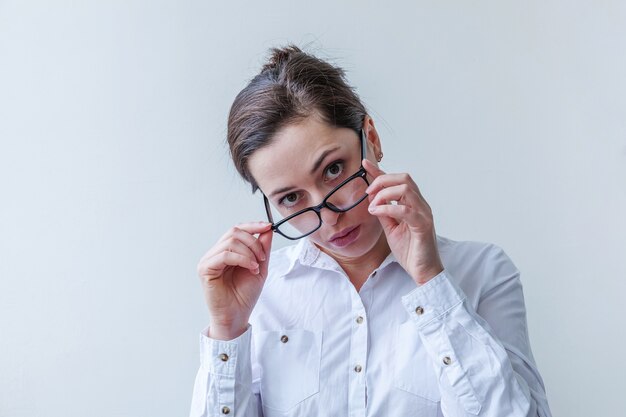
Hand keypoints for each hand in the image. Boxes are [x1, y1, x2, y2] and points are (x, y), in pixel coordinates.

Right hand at [196, 221, 272, 339]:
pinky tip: (250, 268)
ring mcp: (209, 260)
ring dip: (249, 252)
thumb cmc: (244, 295)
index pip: (237, 230)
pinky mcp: (205, 269)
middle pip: (234, 232)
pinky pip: (224, 254)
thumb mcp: (259, 267)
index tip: (268, 226)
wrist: (237, 316)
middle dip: (253, 242)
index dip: (252, 225)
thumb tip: (267, 229)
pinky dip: (241, 259)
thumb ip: (263, 248)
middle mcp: (216, 253)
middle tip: (262, 257)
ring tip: (256, 266)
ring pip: (230, 242)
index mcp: (227, 251)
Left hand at [363, 159, 443, 284]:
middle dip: (382, 181)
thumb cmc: (410, 250)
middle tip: (368, 193)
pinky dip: (388, 208)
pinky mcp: (423, 225)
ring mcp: (424, 213)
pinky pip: (405, 210)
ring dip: (384, 194)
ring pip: (406, 189)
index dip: (380, 171)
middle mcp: (420, 205)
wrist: (423, 271)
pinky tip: (377, 213)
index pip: (397, 181)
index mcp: (413, 204)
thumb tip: (372, 200)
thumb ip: (384, 213)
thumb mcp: (391, 228)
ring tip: (373, 206)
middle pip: (403, 178)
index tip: (364, 164)